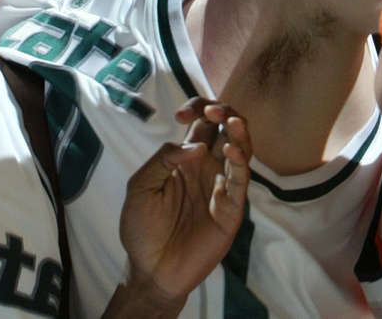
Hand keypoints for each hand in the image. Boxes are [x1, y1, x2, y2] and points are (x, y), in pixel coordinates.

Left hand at [117, 99, 252, 310]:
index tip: (183, 115)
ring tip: (230, 121)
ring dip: (239, 131)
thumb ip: (163, 161)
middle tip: (213, 110)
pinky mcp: (232, 206)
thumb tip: (196, 146)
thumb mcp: (140, 188)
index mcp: (187, 158)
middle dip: (224, 112)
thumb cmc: (142, 229)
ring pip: (241, 148)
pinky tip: (230, 150)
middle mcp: (208, 166)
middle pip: (227, 128)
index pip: (202, 123)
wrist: (152, 270)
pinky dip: (240, 161)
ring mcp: (222, 184)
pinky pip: (241, 178)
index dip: (197, 110)